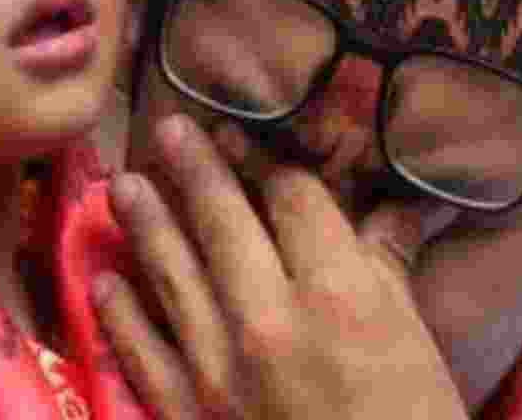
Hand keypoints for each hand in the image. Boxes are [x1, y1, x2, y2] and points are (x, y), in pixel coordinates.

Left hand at [95, 114, 467, 419]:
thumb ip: (387, 272)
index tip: (248, 138)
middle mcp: (269, 315)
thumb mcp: (417, 347)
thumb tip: (396, 210)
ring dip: (146, 224)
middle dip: (196, 170)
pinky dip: (121, 312)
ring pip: (173, 273)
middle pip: (224, 221)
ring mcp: (220, 365)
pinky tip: (104, 278)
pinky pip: (143, 350)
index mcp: (340, 292)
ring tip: (123, 183)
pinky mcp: (190, 412)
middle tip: (167, 130)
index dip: (270, 161)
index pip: (292, 200)